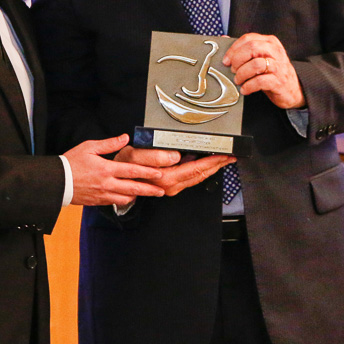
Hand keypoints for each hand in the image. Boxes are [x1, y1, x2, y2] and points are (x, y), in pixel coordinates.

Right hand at [64, 134, 166, 206]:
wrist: (57, 181)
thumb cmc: (71, 163)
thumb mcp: (89, 147)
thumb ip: (109, 143)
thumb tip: (124, 138)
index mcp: (106, 169)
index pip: (132, 171)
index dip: (148, 172)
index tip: (159, 173)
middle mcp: (107, 184)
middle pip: (134, 188)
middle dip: (150, 190)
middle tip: (161, 190)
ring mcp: (103, 194)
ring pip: (126, 198)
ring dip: (137, 195)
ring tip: (146, 192)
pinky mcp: (98, 201)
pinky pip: (115, 202)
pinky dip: (124, 199)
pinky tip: (128, 196)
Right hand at [114, 145, 235, 197]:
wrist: (113, 179)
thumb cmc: (123, 165)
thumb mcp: (134, 156)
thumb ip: (154, 156)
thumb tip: (175, 156)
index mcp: (165, 178)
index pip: (195, 169)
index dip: (212, 162)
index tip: (224, 154)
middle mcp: (169, 186)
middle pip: (199, 175)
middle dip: (216, 166)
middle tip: (230, 157)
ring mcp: (170, 188)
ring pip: (196, 179)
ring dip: (210, 170)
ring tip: (221, 160)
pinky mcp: (169, 187)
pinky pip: (189, 180)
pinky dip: (200, 172)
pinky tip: (205, 166)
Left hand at [223, 33, 304, 108]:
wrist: (292, 91)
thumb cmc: (272, 73)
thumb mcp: (260, 58)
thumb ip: (245, 49)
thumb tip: (224, 38)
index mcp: (270, 42)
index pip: (249, 38)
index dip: (234, 49)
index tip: (226, 60)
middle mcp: (276, 51)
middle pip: (252, 48)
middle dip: (238, 60)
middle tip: (233, 70)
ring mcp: (279, 66)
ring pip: (256, 64)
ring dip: (242, 74)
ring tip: (238, 81)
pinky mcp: (279, 81)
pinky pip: (260, 81)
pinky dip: (249, 86)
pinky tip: (245, 89)